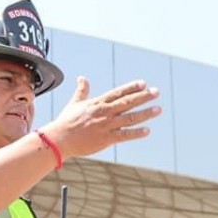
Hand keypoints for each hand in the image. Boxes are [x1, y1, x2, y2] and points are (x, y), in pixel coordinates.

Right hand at [40, 77, 161, 158]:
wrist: (60, 139)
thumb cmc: (66, 122)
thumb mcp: (75, 103)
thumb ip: (82, 91)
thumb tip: (82, 78)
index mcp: (98, 103)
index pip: (118, 93)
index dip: (131, 87)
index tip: (143, 83)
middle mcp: (104, 112)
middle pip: (127, 102)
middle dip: (143, 97)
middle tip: (157, 92)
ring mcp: (106, 126)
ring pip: (129, 118)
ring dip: (145, 114)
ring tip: (158, 109)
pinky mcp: (106, 139)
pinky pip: (124, 135)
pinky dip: (136, 133)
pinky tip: (147, 131)